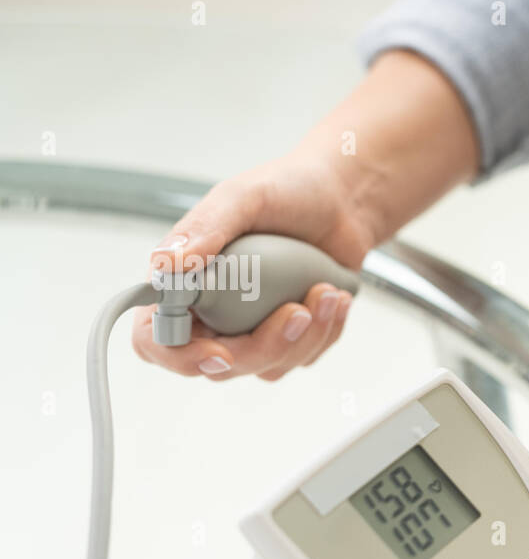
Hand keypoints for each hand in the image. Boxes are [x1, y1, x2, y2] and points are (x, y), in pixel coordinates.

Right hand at [131, 49, 480, 381]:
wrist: (341, 200)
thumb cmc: (287, 190)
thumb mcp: (242, 197)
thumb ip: (205, 227)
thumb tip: (170, 264)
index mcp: (184, 281)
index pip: (157, 339)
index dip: (180, 356)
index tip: (220, 351)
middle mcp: (212, 311)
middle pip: (221, 364)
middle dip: (265, 346)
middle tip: (298, 311)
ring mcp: (252, 328)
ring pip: (267, 367)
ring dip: (305, 336)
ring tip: (326, 290)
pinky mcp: (291, 336)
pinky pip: (303, 357)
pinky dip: (325, 331)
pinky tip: (335, 296)